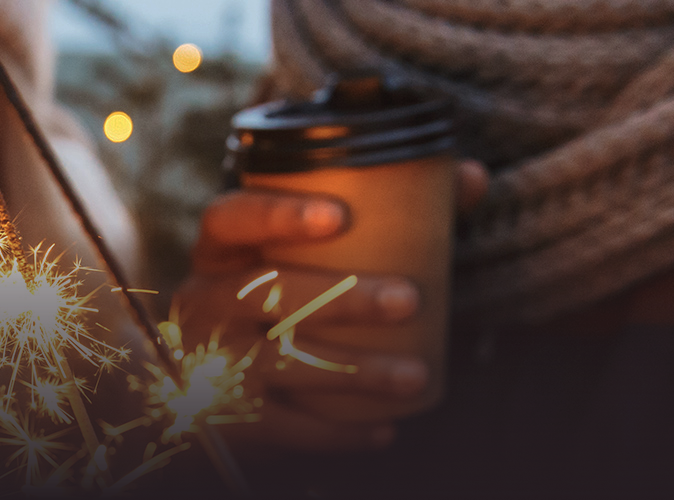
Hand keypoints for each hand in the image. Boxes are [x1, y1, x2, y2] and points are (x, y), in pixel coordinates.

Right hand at [171, 160, 487, 455]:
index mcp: (220, 252)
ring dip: (353, 370)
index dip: (277, 214)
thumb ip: (389, 213)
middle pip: (263, 291)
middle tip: (409, 299)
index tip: (339, 215)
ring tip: (414, 375)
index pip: (229, 218)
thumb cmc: (283, 299)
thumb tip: (470, 178)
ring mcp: (209, 359)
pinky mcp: (221, 414)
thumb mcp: (311, 258)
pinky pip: (280, 427)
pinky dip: (336, 432)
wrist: (213, 384)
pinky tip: (383, 430)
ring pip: (277, 362)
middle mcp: (203, 301)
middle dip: (341, 297)